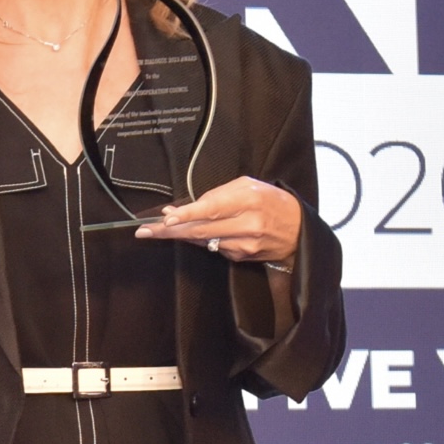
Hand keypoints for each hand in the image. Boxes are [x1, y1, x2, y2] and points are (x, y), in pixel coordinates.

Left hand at [135, 177, 300, 266]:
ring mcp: (244, 244)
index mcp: (248, 200)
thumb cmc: (271, 201)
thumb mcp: (248, 186)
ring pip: (203, 241)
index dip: (186, 215)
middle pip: (200, 230)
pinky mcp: (242, 257)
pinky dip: (200, 240)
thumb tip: (180, 208)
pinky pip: (213, 248)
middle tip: (144, 231)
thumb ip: (215, 194)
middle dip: (169, 231)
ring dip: (180, 235)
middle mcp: (247, 225)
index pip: (211, 208)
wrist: (299, 231)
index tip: (166, 218)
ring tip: (159, 230)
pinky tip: (193, 234)